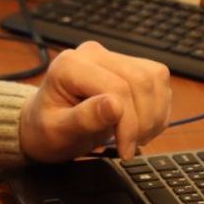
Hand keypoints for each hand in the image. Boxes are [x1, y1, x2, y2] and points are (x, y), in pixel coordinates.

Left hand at [19, 41, 171, 161]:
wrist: (45, 126)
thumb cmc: (47, 129)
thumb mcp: (57, 131)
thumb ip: (84, 118)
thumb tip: (114, 106)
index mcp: (70, 64)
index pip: (117, 88)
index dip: (129, 122)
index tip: (125, 150)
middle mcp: (94, 53)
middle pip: (141, 80)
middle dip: (144, 120)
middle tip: (132, 146)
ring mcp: (114, 57)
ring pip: (155, 78)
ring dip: (154, 114)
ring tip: (136, 138)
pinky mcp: (130, 66)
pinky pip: (158, 81)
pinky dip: (157, 109)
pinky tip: (141, 126)